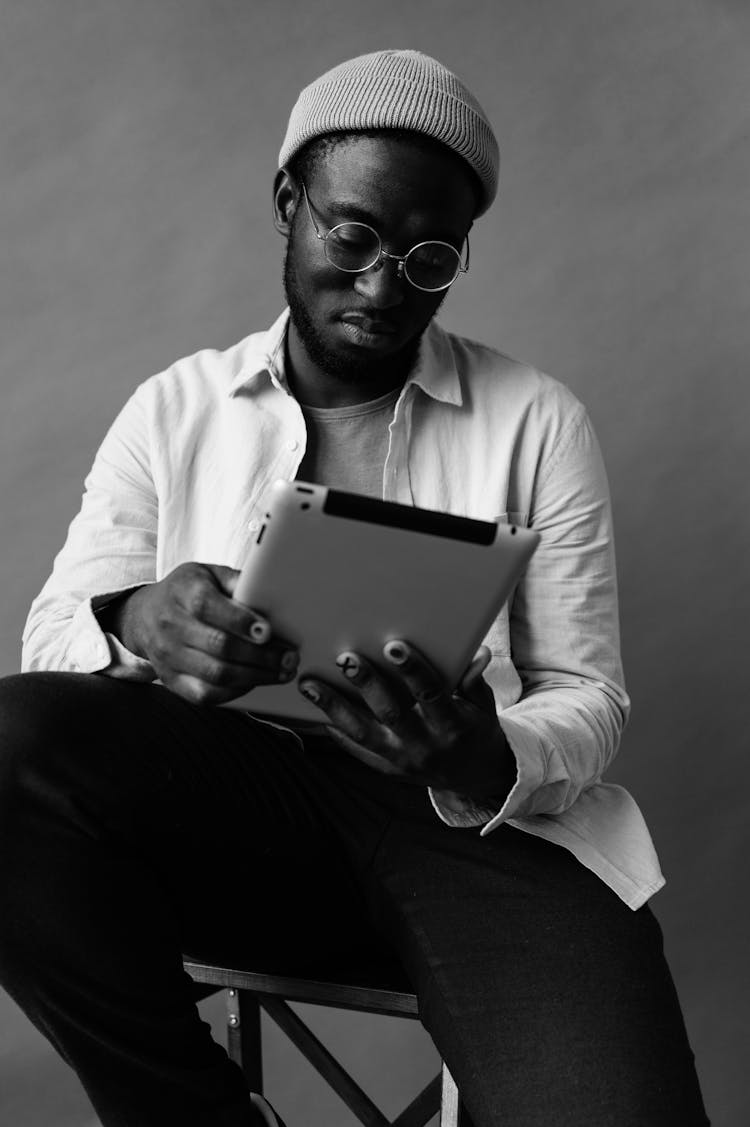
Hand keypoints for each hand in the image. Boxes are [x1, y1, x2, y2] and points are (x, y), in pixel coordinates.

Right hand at [102, 562, 298, 704]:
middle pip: (219, 646)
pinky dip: (236, 692)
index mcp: (183, 593)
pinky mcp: (171, 680)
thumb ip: (236, 581)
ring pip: (216, 675)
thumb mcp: (208, 574)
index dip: (241, 621)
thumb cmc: (186, 592)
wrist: (143, 616)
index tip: (268, 631)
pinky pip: (206, 695)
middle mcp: (172, 626)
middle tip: (289, 657)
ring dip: (256, 677)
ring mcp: (169, 657)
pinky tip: (255, 682)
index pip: (209, 608)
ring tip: (281, 672)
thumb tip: (268, 590)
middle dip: (261, 655)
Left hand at [297, 641, 516, 801]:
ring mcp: (403, 761)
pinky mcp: (388, 769)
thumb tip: (477, 653)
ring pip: (363, 734)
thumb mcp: (483, 706)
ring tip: (309, 685)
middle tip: (346, 659)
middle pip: (391, 713)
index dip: (413, 671)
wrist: (474, 775)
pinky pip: (357, 751)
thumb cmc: (476, 729)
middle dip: (367, 685)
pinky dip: (336, 732)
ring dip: (335, 708)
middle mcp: (425, 746)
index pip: (431, 694)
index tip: (394, 646)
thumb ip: (474, 681)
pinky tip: (314, 712)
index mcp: (452, 726)